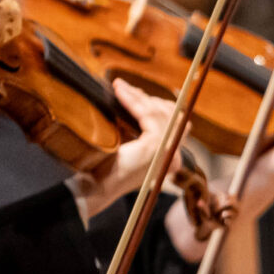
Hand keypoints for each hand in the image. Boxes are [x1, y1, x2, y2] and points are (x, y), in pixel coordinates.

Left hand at [67, 81, 176, 219]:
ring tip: (118, 86)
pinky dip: (132, 101)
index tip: (137, 92)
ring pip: (159, 112)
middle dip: (149, 99)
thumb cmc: (106, 169)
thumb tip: (136, 101)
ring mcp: (166, 152)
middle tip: (125, 88)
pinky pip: (147, 115)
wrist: (96, 187)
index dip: (161, 106)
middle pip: (172, 115)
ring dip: (137, 96)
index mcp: (170, 159)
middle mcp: (173, 157)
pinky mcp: (155, 146)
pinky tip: (118, 93)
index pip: (178, 125)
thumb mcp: (129, 145)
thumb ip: (137, 129)